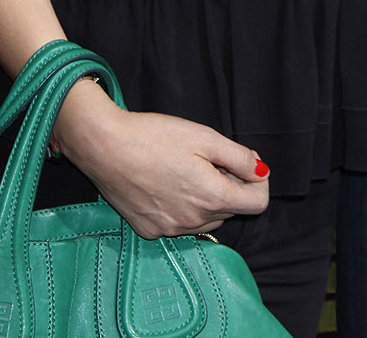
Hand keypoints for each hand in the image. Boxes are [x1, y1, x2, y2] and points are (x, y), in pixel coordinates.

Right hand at [53, 78, 269, 238]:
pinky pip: (180, 223)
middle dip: (229, 184)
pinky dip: (182, 205)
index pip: (258, 203)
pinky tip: (166, 181)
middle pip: (231, 209)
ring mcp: (170, 229)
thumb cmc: (156, 137)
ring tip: (186, 168)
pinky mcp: (149, 230)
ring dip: (207, 197)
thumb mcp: (206, 138)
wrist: (105, 148)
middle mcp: (193, 222)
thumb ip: (239, 158)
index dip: (257, 179)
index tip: (241, 160)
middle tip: (209, 158)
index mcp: (212, 198)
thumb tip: (261, 171)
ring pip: (207, 218)